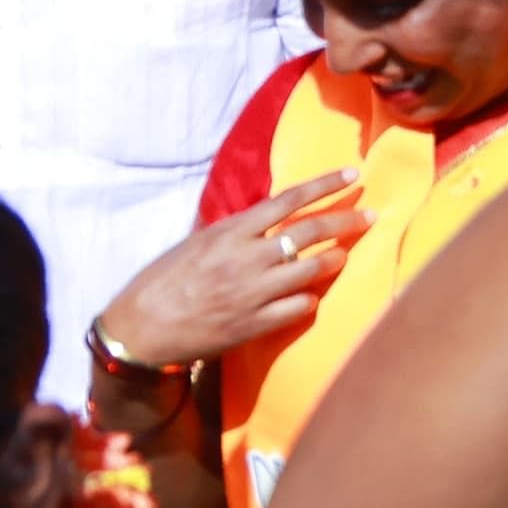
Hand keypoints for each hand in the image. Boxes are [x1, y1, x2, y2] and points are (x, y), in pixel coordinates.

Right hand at [100, 169, 366, 369]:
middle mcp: (245, 259)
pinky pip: (299, 307)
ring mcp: (252, 293)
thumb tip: (267, 217)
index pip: (288, 200)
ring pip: (312, 270)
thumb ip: (235, 230)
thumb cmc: (161, 282)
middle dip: (346, 221)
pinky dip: (309, 299)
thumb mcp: (195, 243)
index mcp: (229, 233)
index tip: (353, 175)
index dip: (325, 185)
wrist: (138, 331)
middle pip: (310, 232)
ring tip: (343, 255)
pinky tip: (310, 296)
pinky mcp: (253, 325)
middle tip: (369, 217)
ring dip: (334, 260)